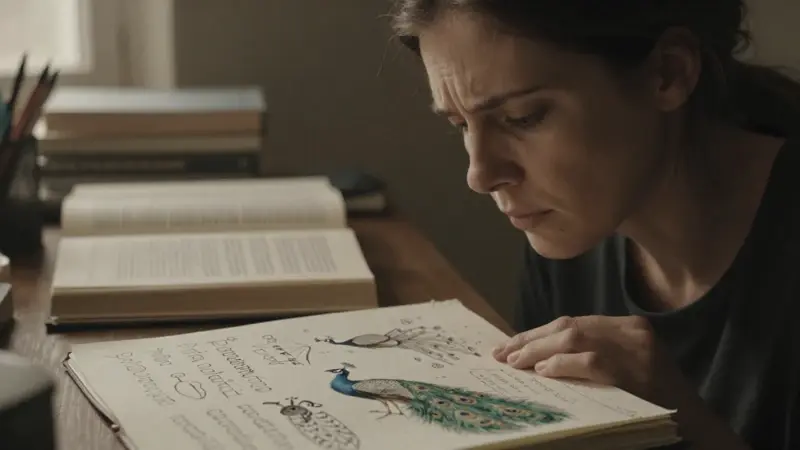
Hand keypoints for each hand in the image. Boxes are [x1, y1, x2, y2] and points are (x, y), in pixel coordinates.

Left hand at [493, 315, 751, 449]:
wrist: (695, 425)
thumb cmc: (654, 401)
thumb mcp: (627, 367)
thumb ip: (592, 354)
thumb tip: (539, 356)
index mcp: (630, 326)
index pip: (574, 322)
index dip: (538, 333)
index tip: (511, 344)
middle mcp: (633, 331)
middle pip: (569, 326)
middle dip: (531, 340)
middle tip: (502, 353)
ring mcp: (636, 349)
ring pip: (573, 338)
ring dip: (538, 350)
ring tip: (515, 363)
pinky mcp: (635, 371)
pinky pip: (590, 361)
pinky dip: (561, 365)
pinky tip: (542, 371)